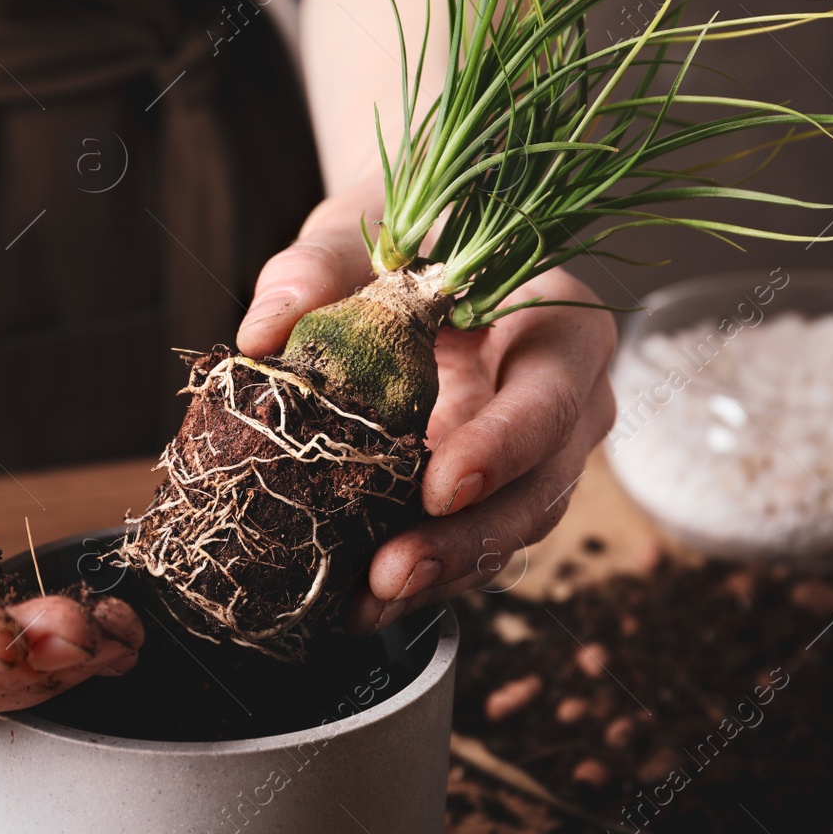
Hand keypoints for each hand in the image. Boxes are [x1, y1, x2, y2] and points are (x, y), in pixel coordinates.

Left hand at [238, 185, 616, 633]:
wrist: (420, 254)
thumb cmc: (405, 232)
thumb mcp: (360, 229)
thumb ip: (314, 269)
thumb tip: (262, 335)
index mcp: (562, 321)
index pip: (551, 392)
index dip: (505, 444)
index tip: (441, 485)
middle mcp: (570, 398)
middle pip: (542, 484)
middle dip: (468, 537)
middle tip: (392, 572)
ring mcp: (538, 455)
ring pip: (513, 530)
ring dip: (442, 573)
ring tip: (368, 604)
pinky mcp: (496, 491)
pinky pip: (474, 543)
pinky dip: (424, 576)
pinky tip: (362, 603)